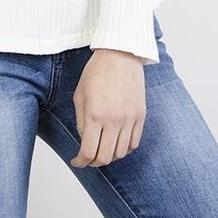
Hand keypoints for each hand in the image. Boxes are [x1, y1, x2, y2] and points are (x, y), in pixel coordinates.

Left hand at [70, 48, 145, 167]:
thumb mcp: (80, 95)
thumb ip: (81, 121)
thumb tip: (85, 142)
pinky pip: (134, 143)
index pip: (89, 152)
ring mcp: (129, 119)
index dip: (81, 162)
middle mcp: (114, 120)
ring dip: (110, 155)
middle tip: (88, 158)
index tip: (77, 162)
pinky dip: (125, 148)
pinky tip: (117, 142)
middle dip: (94, 162)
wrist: (119, 55)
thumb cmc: (96, 72)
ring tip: (102, 149)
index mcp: (95, 114)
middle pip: (105, 157)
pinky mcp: (141, 116)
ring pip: (121, 153)